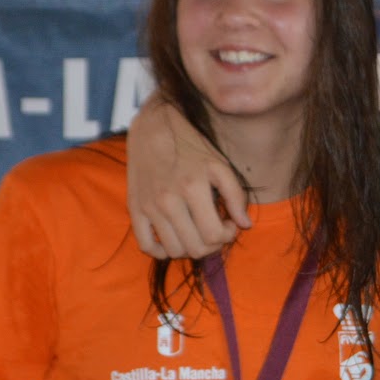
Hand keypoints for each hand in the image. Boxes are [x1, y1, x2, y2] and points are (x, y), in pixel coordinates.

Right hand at [126, 93, 249, 258]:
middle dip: (212, 245)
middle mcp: (168, 201)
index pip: (213, 235)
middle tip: (215, 230)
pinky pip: (146, 245)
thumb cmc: (192, 146)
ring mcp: (149, 206)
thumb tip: (245, 225)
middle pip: (195, 248)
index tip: (229, 223)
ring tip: (197, 232)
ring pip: (174, 250)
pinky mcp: (135, 208)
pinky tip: (175, 239)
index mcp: (192, 188)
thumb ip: (236, 196)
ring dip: (191, 248)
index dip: (227, 236)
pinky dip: (162, 251)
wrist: (153, 128)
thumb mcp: (220, 165)